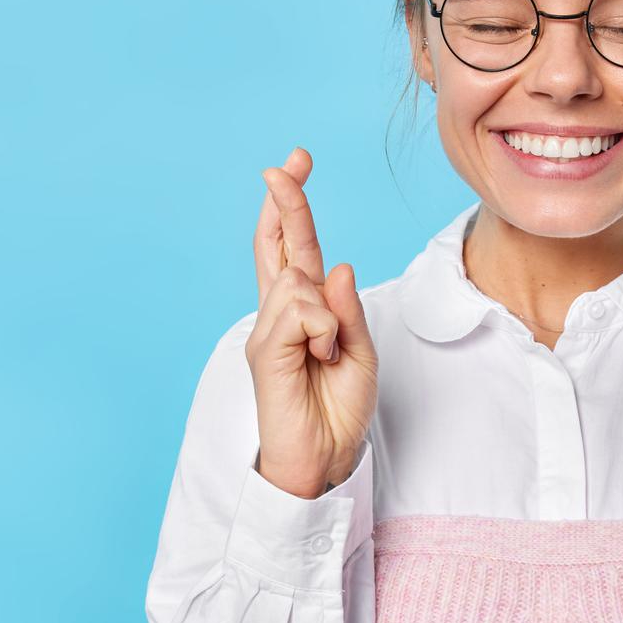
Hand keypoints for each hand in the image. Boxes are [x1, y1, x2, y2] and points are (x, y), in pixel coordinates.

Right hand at [247, 146, 379, 498]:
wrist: (322, 460)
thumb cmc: (338, 410)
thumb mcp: (359, 353)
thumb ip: (347, 311)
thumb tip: (339, 267)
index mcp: (303, 312)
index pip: (293, 248)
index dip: (292, 207)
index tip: (296, 163)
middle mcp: (279, 314)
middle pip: (279, 245)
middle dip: (287, 202)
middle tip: (291, 162)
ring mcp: (267, 331)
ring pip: (297, 282)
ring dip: (326, 314)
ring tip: (329, 354)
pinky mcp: (263, 352)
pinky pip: (297, 315)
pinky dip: (319, 332)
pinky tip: (319, 358)